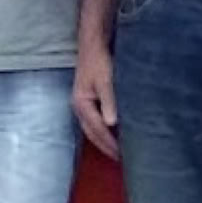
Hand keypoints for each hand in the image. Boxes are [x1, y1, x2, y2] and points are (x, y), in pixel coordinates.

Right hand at [72, 44, 119, 159]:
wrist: (93, 43)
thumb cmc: (99, 60)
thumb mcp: (105, 80)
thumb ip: (108, 101)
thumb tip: (111, 124)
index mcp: (81, 104)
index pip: (97, 130)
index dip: (110, 143)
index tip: (122, 155)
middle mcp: (79, 106)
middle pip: (92, 133)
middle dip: (105, 147)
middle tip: (121, 159)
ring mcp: (82, 103)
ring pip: (92, 128)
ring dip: (104, 140)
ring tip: (118, 150)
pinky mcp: (89, 98)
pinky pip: (95, 120)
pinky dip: (104, 130)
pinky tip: (114, 131)